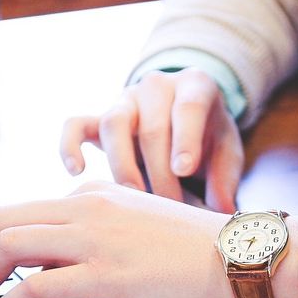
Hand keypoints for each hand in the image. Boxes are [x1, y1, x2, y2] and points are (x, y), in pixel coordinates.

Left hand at [0, 182, 240, 297]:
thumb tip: (58, 266)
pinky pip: (33, 287)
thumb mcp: (141, 226)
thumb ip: (99, 234)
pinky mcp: (104, 276)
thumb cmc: (202, 251)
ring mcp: (94, 240)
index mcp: (96, 195)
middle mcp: (87, 208)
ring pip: (7, 246)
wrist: (242, 258)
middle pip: (0, 220)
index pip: (24, 211)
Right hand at [60, 68, 243, 212]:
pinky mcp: (99, 118)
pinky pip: (76, 125)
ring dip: (123, 165)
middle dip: (160, 172)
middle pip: (151, 126)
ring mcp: (125, 101)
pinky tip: (76, 171)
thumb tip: (221, 211)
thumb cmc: (209, 137)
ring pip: (113, 124)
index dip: (185, 139)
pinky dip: (70, 145)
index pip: (188, 107)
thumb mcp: (227, 151)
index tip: (183, 170)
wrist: (185, 116)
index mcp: (195, 86)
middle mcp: (157, 86)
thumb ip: (225, 178)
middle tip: (169, 207)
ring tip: (134, 198)